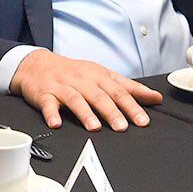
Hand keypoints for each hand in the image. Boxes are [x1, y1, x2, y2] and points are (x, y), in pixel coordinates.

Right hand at [8, 49, 160, 130]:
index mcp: (98, 76)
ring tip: (94, 127)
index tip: (143, 120)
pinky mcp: (44, 94)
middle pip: (99, 96)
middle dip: (112, 112)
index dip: (132, 106)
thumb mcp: (103, 75)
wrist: (37, 64)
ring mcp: (62, 87)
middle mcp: (82, 80)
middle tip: (122, 127)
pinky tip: (56, 123)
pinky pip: (48, 104)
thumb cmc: (73, 72)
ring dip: (85, 113)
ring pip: (75, 99)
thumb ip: (129, 87)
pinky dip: (51, 114)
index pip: (119, 91)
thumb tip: (155, 98)